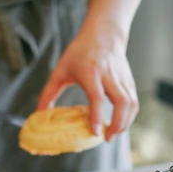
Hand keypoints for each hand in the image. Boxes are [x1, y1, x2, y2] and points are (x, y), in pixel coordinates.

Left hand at [37, 22, 138, 140]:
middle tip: (107, 139)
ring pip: (131, 103)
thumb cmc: (80, 52)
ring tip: (113, 135)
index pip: (97, 97)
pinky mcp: (129, 80)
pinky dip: (129, 116)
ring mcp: (121, 77)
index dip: (97, 116)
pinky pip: (134, 101)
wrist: (104, 32)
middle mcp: (109, 75)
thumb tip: (39, 114)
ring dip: (125, 122)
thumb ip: (49, 92)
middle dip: (117, 124)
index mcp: (91, 72)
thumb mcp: (60, 69)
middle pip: (121, 102)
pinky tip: (120, 125)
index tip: (95, 132)